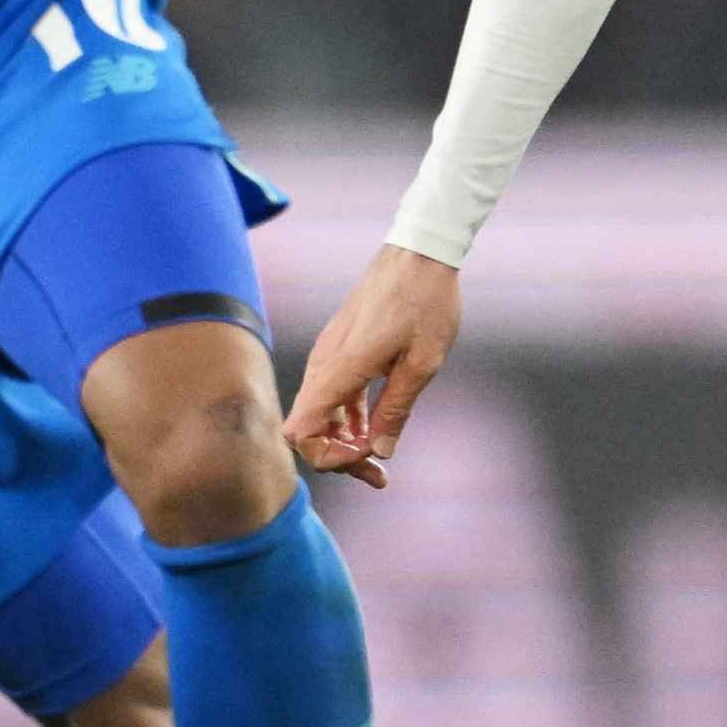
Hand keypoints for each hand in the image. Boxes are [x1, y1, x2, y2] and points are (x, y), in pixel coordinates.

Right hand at [287, 244, 468, 488]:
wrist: (420, 252)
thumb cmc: (426, 303)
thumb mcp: (422, 364)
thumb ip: (396, 410)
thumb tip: (379, 451)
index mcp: (340, 369)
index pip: (301, 432)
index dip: (328, 457)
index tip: (367, 455)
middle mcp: (324, 363)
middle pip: (308, 429)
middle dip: (338, 457)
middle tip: (378, 474)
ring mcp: (330, 354)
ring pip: (319, 413)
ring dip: (343, 441)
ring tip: (379, 459)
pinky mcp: (340, 348)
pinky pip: (331, 394)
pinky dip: (346, 418)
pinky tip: (373, 427)